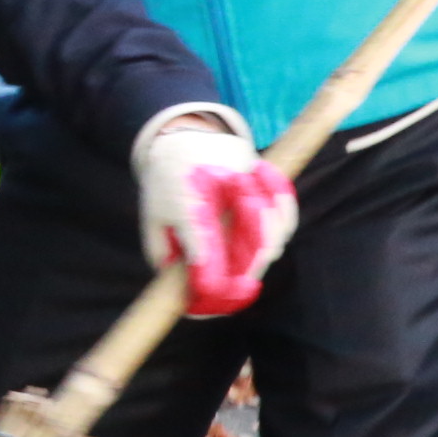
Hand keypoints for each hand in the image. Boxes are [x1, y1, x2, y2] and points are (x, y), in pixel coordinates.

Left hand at [131, 110, 296, 316]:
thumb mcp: (153, 220)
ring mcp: (245, 174)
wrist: (183, 137)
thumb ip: (163, 254)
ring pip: (272, 221)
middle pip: (247, 236)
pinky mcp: (262, 169)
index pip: (202, 241)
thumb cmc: (166, 186)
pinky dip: (283, 223)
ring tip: (250, 269)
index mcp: (185, 196)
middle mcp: (219, 183)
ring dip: (264, 254)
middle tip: (235, 292)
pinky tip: (270, 242)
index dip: (210, 276)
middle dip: (243, 272)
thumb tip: (184, 290)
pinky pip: (284, 201)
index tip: (210, 299)